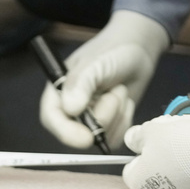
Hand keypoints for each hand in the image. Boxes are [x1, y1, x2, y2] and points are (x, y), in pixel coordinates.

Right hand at [40, 10, 169, 149]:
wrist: (137, 52)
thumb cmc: (112, 51)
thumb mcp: (95, 63)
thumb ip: (81, 83)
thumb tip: (70, 109)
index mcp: (58, 92)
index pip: (52, 119)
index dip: (66, 132)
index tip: (87, 138)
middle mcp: (70, 110)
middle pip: (78, 133)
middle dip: (103, 116)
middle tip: (115, 91)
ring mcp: (89, 120)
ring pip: (100, 137)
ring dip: (117, 114)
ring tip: (119, 90)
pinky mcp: (107, 126)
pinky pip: (115, 137)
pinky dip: (125, 119)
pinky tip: (124, 101)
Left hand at [122, 113, 189, 188]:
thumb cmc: (186, 141)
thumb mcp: (151, 129)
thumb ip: (136, 137)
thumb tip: (132, 140)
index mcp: (138, 184)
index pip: (133, 170)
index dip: (145, 154)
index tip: (157, 145)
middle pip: (159, 184)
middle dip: (167, 168)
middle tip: (182, 148)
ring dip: (189, 180)